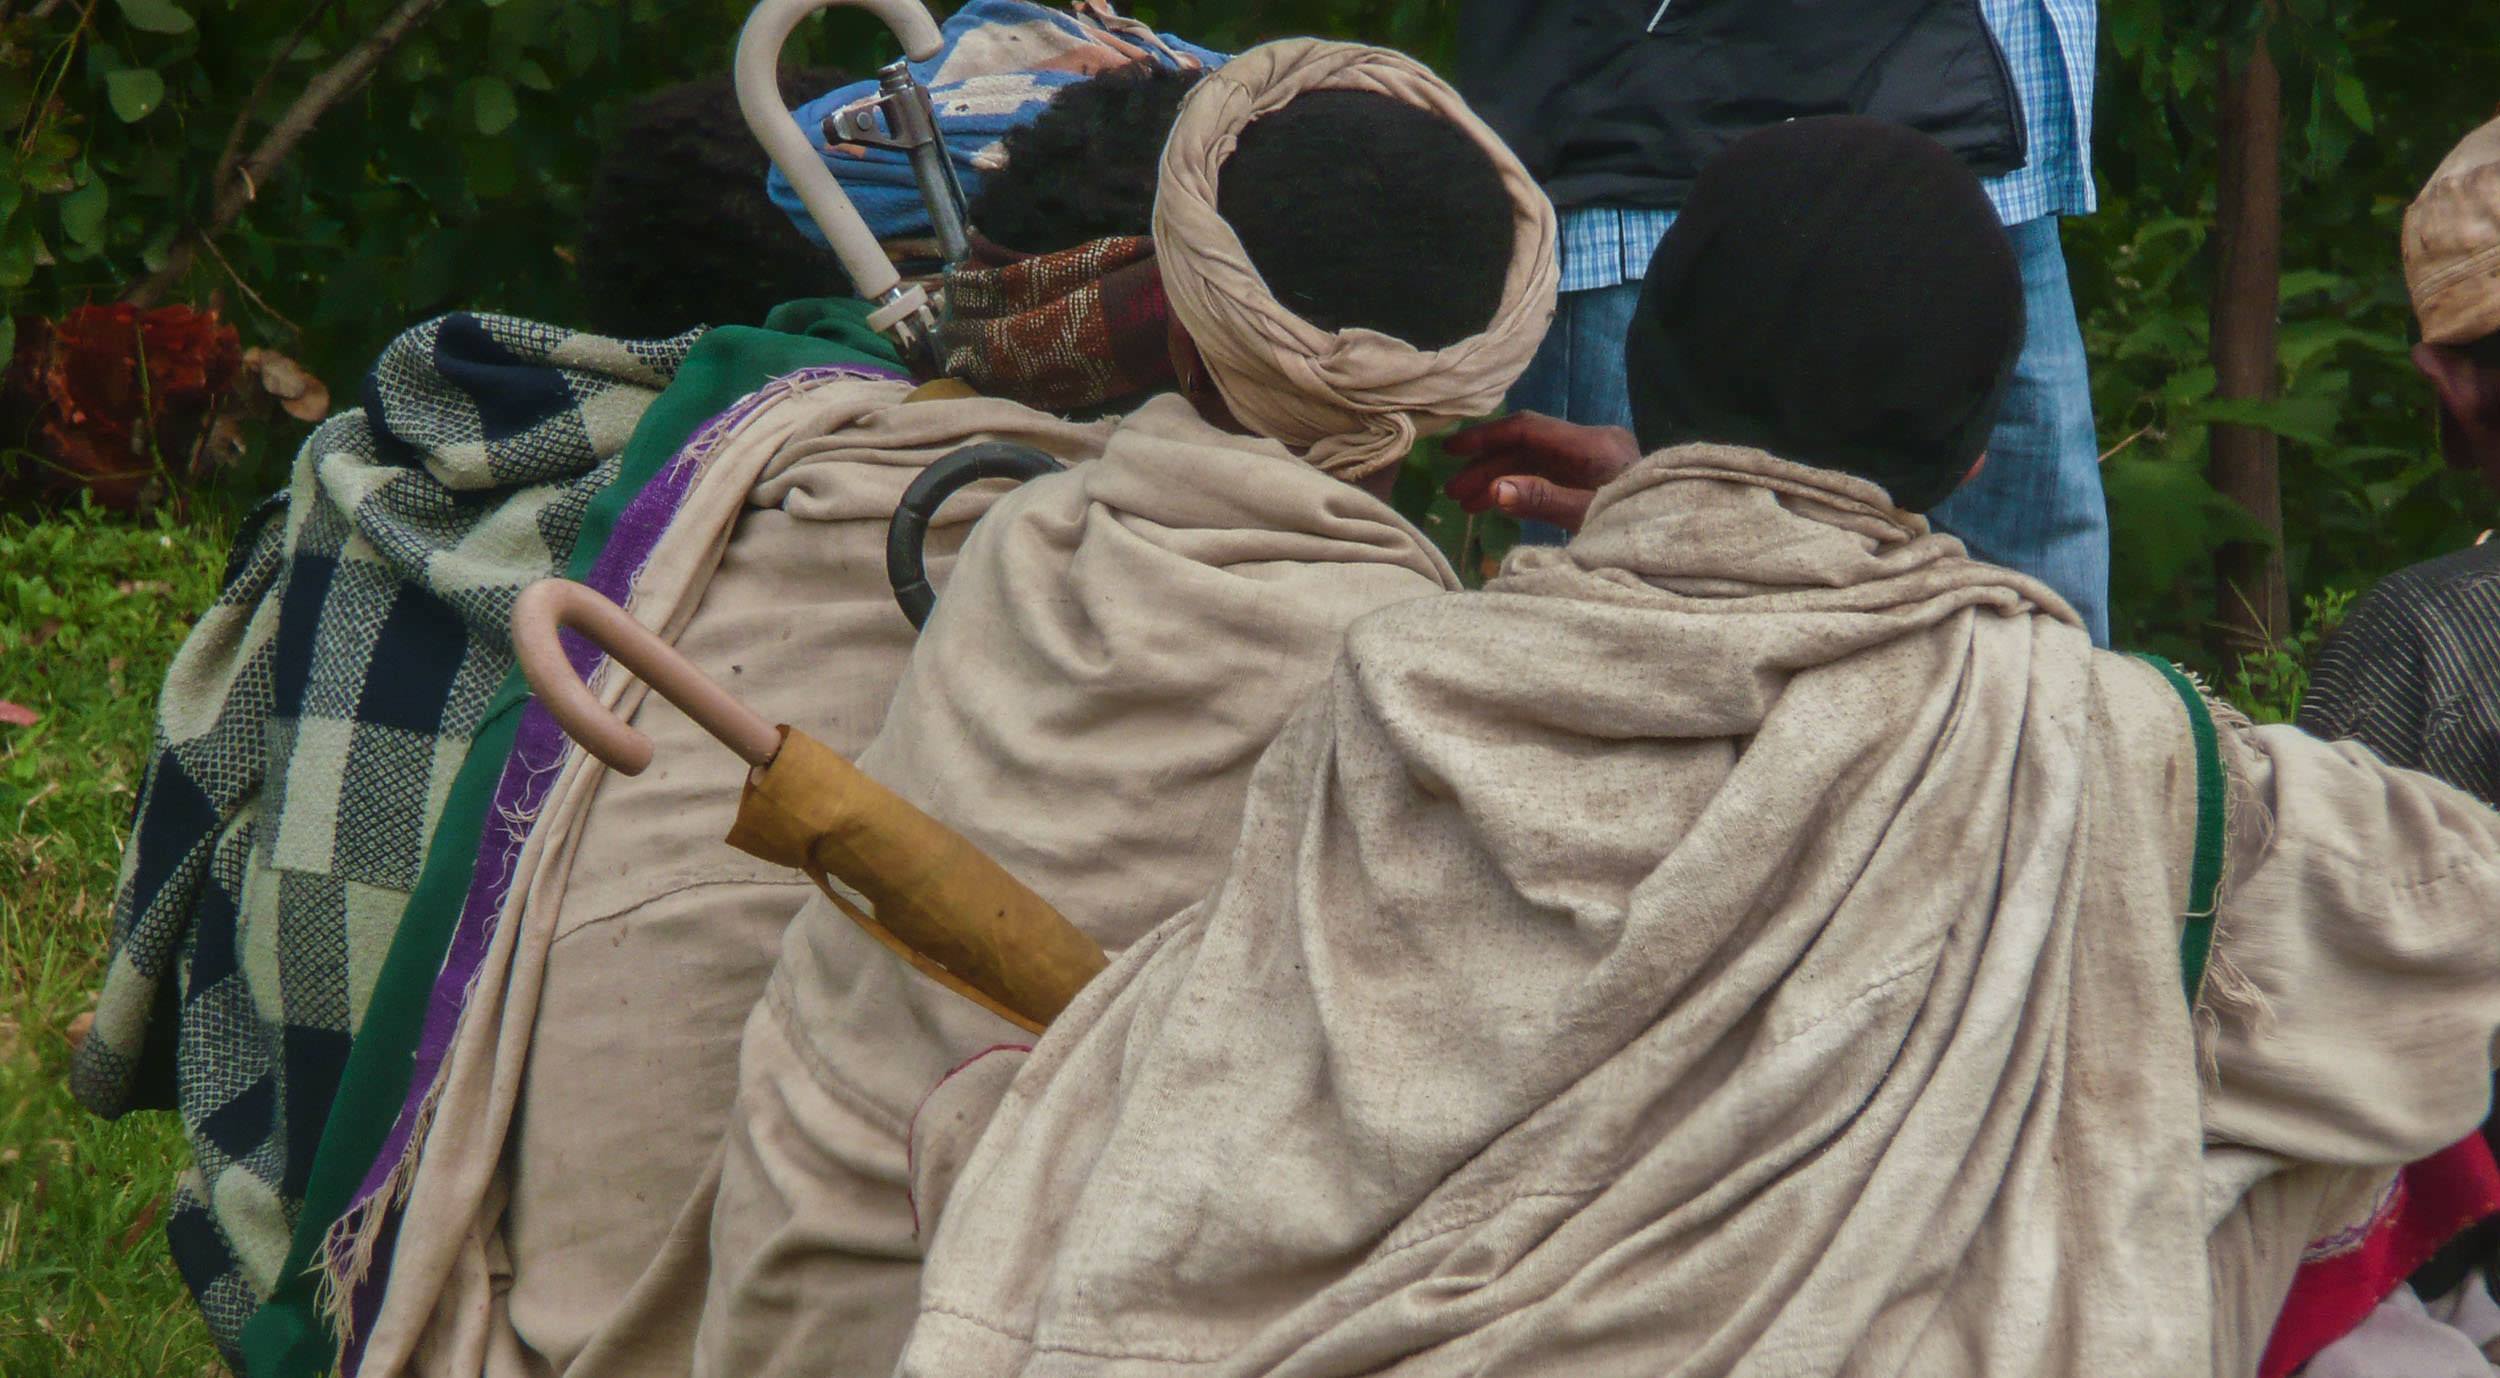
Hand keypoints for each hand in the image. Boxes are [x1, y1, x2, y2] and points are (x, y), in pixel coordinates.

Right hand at [1443, 412, 1640, 533]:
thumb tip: (1495, 490)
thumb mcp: (1589, 516)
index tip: (1453, 450)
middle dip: (1488, 468)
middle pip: (1528, 446)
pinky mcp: (1591, 478)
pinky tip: (1494, 504)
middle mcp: (1592, 444)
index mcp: (1595, 444)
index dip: (1487, 437)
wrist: (1676, 537)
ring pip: (1533, 462)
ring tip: (1465, 505)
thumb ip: (1543, 500)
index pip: (1530, 429)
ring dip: (1499, 480)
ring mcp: (1592, 461)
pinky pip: (1547, 477)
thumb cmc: (1639, 525)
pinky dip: (1520, 489)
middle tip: (1451, 492)